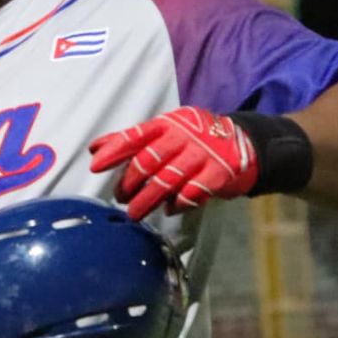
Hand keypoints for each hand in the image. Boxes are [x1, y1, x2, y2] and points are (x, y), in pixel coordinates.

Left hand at [89, 106, 256, 218]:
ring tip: (135, 213)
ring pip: (167, 181)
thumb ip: (132, 139)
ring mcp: (201, 155)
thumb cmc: (194, 138)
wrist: (242, 143)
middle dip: (129, 183)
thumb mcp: (166, 130)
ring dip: (147, 201)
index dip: (113, 151)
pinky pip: (191, 194)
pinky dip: (177, 205)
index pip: (135, 136)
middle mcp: (183, 137)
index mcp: (167, 124)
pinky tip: (169, 209)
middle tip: (120, 197)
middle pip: (148, 162)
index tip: (95, 166)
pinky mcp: (217, 174)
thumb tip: (95, 148)